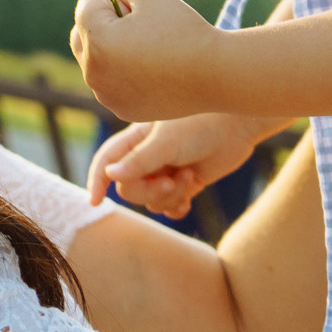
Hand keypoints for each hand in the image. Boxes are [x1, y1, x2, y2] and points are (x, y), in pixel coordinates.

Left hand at [68, 0, 222, 124]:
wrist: (215, 74)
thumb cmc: (183, 28)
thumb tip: (103, 6)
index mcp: (97, 41)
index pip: (85, 7)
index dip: (111, 2)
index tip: (138, 12)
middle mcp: (93, 71)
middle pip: (80, 36)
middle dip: (101, 26)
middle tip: (138, 28)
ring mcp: (106, 94)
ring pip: (94, 62)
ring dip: (110, 51)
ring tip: (148, 50)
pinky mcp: (120, 109)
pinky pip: (110, 83)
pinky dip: (122, 74)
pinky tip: (151, 72)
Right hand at [87, 112, 289, 213]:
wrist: (237, 125)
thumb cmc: (198, 124)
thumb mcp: (166, 142)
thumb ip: (138, 161)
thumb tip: (110, 176)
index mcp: (136, 140)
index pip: (107, 161)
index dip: (97, 180)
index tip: (94, 201)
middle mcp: (148, 156)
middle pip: (129, 188)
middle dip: (147, 190)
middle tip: (169, 182)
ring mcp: (167, 170)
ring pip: (151, 200)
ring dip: (168, 196)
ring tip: (188, 178)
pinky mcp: (186, 182)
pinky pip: (170, 206)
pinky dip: (176, 207)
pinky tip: (188, 202)